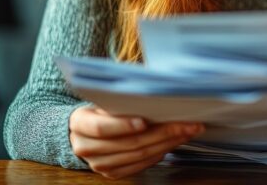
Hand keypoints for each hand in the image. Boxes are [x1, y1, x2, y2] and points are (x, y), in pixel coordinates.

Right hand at [69, 106, 203, 178]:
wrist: (84, 130)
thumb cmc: (100, 109)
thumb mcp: (104, 99)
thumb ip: (121, 99)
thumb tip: (155, 94)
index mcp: (80, 123)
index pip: (101, 128)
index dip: (124, 125)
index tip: (145, 120)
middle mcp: (86, 147)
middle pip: (128, 143)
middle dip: (162, 132)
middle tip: (186, 123)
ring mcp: (99, 164)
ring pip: (139, 155)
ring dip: (167, 143)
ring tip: (187, 131)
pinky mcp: (112, 173)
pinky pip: (141, 165)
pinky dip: (160, 153)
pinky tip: (174, 142)